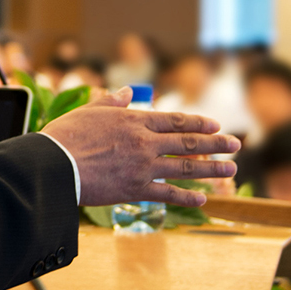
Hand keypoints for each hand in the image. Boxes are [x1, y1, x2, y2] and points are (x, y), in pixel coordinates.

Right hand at [42, 86, 240, 206]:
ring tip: (231, 169)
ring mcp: (143, 167)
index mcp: (134, 120)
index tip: (216, 125)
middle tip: (236, 145)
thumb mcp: (89, 110)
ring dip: (211, 168)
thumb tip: (125, 91)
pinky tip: (203, 198)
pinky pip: (168, 194)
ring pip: (185, 167)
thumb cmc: (66, 136)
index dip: (199, 122)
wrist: (53, 167)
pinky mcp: (135, 190)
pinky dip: (187, 196)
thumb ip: (111, 101)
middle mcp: (145, 142)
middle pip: (188, 141)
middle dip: (216, 143)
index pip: (175, 120)